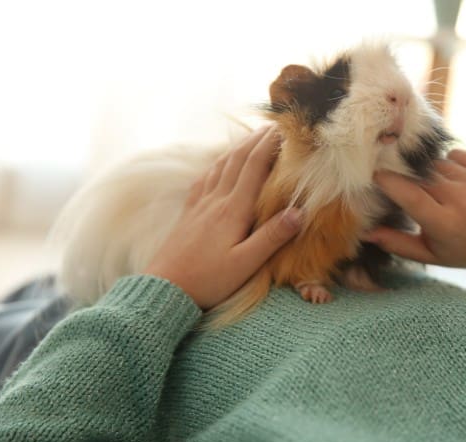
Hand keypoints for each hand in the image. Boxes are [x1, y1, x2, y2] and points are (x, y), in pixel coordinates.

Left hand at [143, 126, 302, 309]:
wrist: (165, 290)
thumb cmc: (208, 280)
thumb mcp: (246, 264)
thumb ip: (272, 237)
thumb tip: (300, 212)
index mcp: (232, 210)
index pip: (254, 167)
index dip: (269, 145)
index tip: (285, 130)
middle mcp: (215, 201)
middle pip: (237, 160)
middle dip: (256, 140)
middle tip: (274, 127)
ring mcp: (199, 205)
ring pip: (220, 166)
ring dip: (238, 148)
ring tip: (252, 140)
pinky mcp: (189, 214)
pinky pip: (205, 179)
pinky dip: (218, 164)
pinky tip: (219, 165)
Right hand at [367, 149, 465, 303]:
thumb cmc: (460, 250)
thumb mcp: (427, 253)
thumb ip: (395, 242)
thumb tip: (363, 232)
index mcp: (446, 224)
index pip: (409, 194)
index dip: (389, 181)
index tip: (375, 175)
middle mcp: (464, 200)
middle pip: (421, 176)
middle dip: (411, 179)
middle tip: (411, 188)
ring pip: (438, 163)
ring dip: (432, 174)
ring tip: (441, 193)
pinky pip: (456, 154)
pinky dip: (451, 165)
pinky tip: (458, 184)